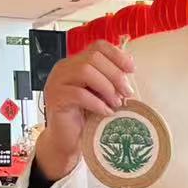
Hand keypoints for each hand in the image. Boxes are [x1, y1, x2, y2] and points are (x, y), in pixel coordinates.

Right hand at [35, 41, 134, 179]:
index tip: (132, 69)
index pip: (97, 47)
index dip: (117, 55)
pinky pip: (78, 94)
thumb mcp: (101, 94)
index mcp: (76, 63)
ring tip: (116, 103)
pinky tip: (106, 112)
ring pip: (85, 71)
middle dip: (115, 74)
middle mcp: (64, 68)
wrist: (67, 140)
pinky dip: (96, 102)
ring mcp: (57, 81)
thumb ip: (110, 80)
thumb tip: (129, 67)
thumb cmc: (85, 117)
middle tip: (127, 93)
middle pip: (93, 58)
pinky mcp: (55, 98)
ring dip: (106, 87)